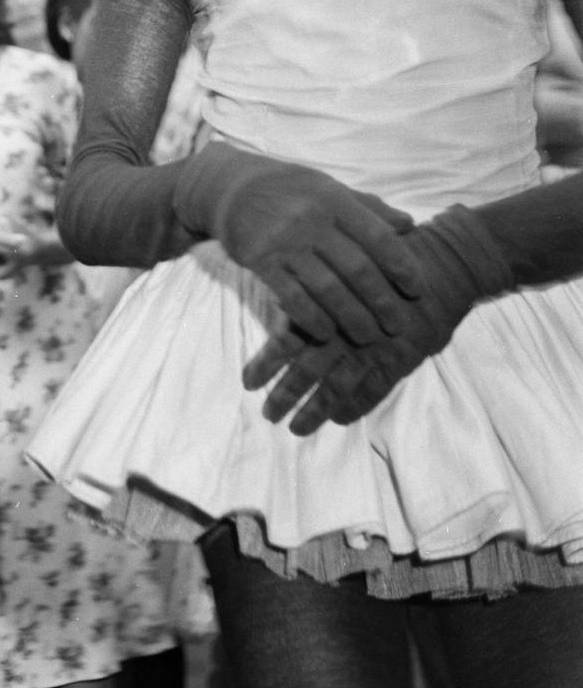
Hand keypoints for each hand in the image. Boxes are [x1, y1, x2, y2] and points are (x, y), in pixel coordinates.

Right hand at [173, 142, 419, 343]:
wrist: (231, 187)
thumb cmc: (288, 189)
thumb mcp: (327, 187)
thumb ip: (367, 207)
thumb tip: (408, 225)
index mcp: (333, 199)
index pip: (378, 237)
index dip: (402, 267)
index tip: (416, 290)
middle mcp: (310, 220)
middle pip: (357, 270)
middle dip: (382, 303)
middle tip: (397, 326)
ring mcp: (284, 242)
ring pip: (328, 290)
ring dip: (353, 319)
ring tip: (368, 336)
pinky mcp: (260, 261)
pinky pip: (293, 298)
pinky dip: (313, 320)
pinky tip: (327, 333)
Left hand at [244, 205, 514, 434]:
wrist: (440, 266)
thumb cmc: (382, 259)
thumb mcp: (341, 265)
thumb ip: (312, 288)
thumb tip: (278, 302)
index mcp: (324, 308)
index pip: (286, 342)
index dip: (265, 364)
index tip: (247, 383)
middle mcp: (344, 332)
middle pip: (306, 371)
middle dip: (284, 395)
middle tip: (268, 415)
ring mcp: (373, 350)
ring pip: (337, 388)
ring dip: (314, 410)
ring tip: (296, 428)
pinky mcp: (399, 360)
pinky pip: (373, 390)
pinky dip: (355, 407)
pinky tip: (339, 419)